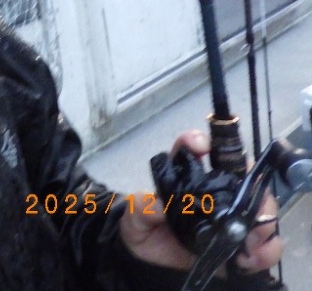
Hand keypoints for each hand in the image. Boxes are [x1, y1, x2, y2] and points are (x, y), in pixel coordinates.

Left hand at [119, 129, 282, 272]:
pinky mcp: (241, 240)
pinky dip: (266, 248)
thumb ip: (142, 208)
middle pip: (243, 174)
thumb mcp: (135, 218)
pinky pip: (266, 241)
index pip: (194, 146)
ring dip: (263, 219)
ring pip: (262, 206)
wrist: (150, 260)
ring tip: (251, 238)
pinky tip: (251, 257)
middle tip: (245, 204)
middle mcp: (214, 189)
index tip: (200, 146)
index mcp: (185, 175)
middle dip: (250, 184)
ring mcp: (231, 213)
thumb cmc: (143, 229)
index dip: (198, 140)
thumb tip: (157, 205)